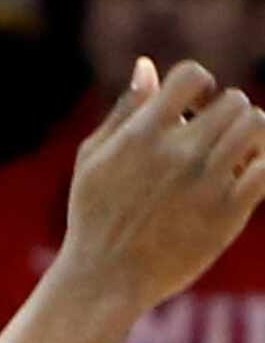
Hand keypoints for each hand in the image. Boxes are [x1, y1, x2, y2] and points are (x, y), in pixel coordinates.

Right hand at [61, 59, 264, 314]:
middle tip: (213, 131)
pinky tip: (242, 174)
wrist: (108, 275)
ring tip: (232, 151)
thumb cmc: (94, 212)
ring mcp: (208, 182)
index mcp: (144, 133)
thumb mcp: (94, 155)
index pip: (191, 76)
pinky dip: (262, 164)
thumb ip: (126, 110)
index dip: (198, 83)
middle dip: (227, 109)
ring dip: (249, 133)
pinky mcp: (230, 213)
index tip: (192, 103)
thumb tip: (147, 67)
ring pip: (257, 128)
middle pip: (235, 102)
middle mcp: (180, 152)